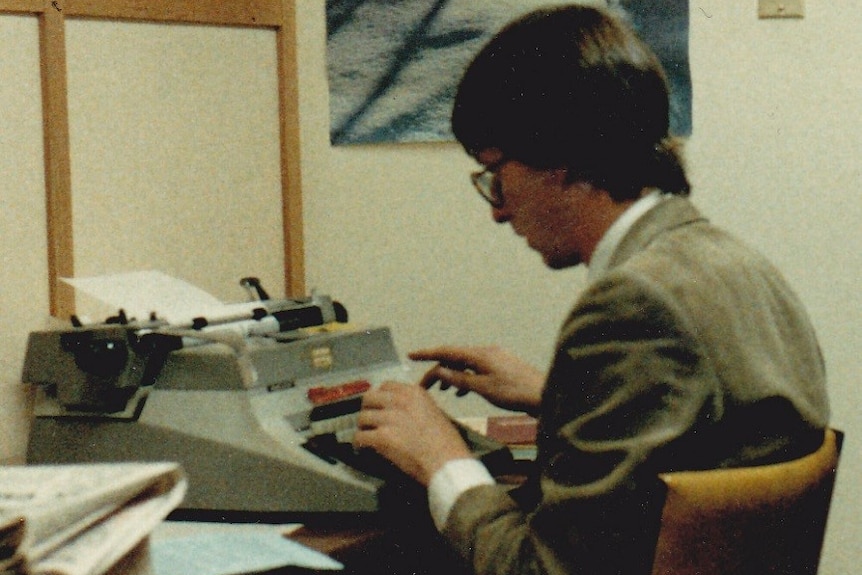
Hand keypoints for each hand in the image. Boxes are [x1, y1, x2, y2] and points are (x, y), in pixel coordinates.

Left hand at [353, 382, 472, 485]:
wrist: (447, 463)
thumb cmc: (447, 444)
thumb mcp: (435, 413)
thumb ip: (416, 407)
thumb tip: (402, 413)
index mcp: (414, 393)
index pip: (386, 386)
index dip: (379, 397)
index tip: (379, 407)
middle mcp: (399, 401)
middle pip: (369, 398)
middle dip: (367, 410)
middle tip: (369, 422)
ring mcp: (389, 418)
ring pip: (362, 418)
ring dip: (363, 429)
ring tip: (366, 438)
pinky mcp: (382, 437)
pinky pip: (360, 437)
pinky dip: (359, 445)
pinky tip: (362, 450)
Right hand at [409, 346, 543, 413]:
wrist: (543, 395)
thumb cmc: (515, 392)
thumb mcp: (483, 388)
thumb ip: (459, 379)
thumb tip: (440, 372)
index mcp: (480, 354)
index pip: (447, 351)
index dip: (428, 353)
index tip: (411, 355)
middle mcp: (486, 352)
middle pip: (455, 358)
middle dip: (438, 370)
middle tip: (425, 386)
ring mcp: (495, 358)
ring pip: (466, 364)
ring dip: (452, 375)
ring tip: (444, 391)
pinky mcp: (501, 367)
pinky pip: (476, 369)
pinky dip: (466, 378)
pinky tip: (463, 391)